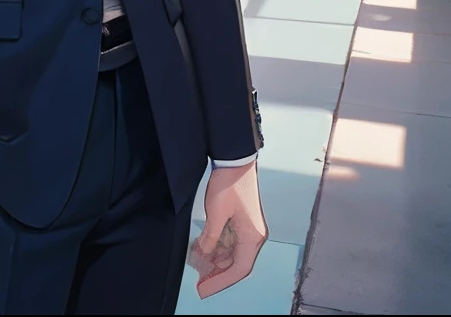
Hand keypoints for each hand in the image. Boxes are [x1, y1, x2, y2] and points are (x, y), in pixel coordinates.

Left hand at [190, 161, 265, 297]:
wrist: (234, 160)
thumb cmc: (229, 184)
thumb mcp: (216, 213)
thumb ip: (211, 237)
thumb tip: (206, 254)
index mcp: (252, 237)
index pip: (239, 269)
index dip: (221, 282)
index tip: (204, 289)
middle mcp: (253, 236)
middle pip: (236, 264)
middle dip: (217, 273)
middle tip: (198, 282)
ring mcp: (247, 229)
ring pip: (232, 254)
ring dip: (215, 261)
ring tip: (197, 266)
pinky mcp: (241, 222)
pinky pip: (229, 242)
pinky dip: (216, 248)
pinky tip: (202, 250)